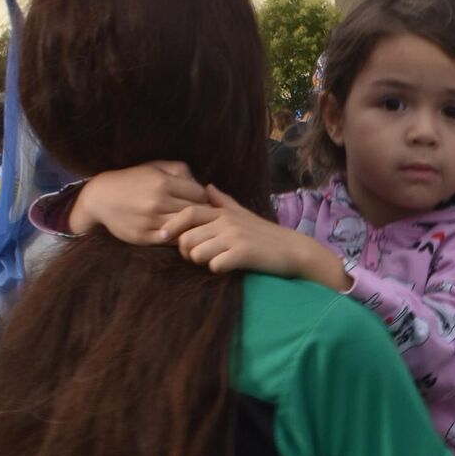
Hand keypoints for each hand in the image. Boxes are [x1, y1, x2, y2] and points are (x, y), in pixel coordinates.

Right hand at [72, 162, 206, 242]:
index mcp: (163, 182)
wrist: (100, 197)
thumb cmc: (132, 180)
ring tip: (190, 224)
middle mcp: (157, 202)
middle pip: (195, 212)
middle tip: (201, 215)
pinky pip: (171, 240)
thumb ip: (180, 170)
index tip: (199, 200)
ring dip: (190, 227)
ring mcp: (149, 220)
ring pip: (185, 227)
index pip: (200, 194)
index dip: (203, 197)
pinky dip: (177, 237)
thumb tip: (201, 184)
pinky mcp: (142, 236)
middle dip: (200, 213)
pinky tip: (176, 232)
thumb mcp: (155, 167)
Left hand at [176, 188, 349, 290]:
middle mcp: (226, 221)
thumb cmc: (265, 234)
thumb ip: (223, 201)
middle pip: (186, 237)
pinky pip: (214, 265)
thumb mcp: (242, 213)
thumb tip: (206, 186)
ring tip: (215, 262)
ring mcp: (234, 237)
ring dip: (201, 262)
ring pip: (196, 253)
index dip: (171, 225)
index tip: (161, 237)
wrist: (293, 249)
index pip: (188, 212)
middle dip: (186, 252)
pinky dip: (218, 269)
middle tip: (198, 258)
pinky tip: (228, 267)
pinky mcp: (243, 253)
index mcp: (223, 212)